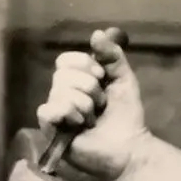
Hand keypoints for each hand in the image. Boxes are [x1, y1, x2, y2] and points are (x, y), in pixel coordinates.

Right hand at [36, 29, 152, 180]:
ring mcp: (55, 112)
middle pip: (62, 75)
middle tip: (101, 105)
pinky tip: (79, 126)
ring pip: (60, 92)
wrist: (130, 147)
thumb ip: (112, 56)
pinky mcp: (50, 130)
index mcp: (77, 80)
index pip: (66, 60)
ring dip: (85, 105)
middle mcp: (62, 93)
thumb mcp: (124, 79)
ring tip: (93, 119)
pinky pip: (49, 110)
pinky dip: (69, 114)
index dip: (84, 65)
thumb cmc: (126, 116)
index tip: (102, 76)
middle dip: (90, 88)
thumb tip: (97, 33)